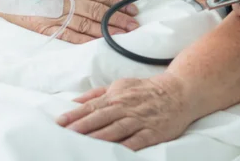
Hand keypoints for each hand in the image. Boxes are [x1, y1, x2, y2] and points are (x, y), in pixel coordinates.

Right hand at [0, 0, 138, 43]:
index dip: (119, 3)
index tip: (133, 9)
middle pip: (98, 12)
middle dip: (119, 19)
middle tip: (134, 25)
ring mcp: (57, 15)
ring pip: (87, 25)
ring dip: (107, 31)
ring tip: (123, 35)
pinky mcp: (47, 27)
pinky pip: (69, 36)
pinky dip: (86, 40)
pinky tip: (100, 42)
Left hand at [56, 73, 194, 150]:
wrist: (180, 90)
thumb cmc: (147, 90)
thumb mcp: (122, 85)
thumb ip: (98, 94)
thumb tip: (74, 101)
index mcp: (118, 96)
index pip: (92, 106)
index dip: (75, 114)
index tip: (59, 122)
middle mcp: (127, 107)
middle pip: (101, 117)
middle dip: (82, 126)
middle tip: (65, 134)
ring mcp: (140, 119)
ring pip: (116, 129)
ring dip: (99, 137)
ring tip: (82, 145)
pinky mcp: (153, 131)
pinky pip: (137, 141)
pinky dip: (126, 146)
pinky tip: (115, 153)